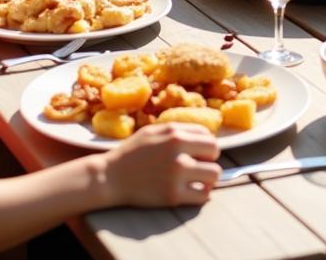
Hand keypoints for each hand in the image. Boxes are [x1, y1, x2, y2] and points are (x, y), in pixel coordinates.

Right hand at [99, 123, 220, 207]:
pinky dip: (201, 194)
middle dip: (208, 159)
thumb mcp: (154, 131)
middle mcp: (178, 151)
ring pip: (214, 174)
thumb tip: (205, 136)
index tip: (197, 153)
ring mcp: (176, 174)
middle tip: (197, 166)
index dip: (205, 146)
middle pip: (215, 153)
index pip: (208, 136)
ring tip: (197, 180)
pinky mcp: (173, 195)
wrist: (110, 176)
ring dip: (208, 177)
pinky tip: (190, 191)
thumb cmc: (132, 152)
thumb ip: (179, 131)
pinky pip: (202, 195)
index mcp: (174, 133)